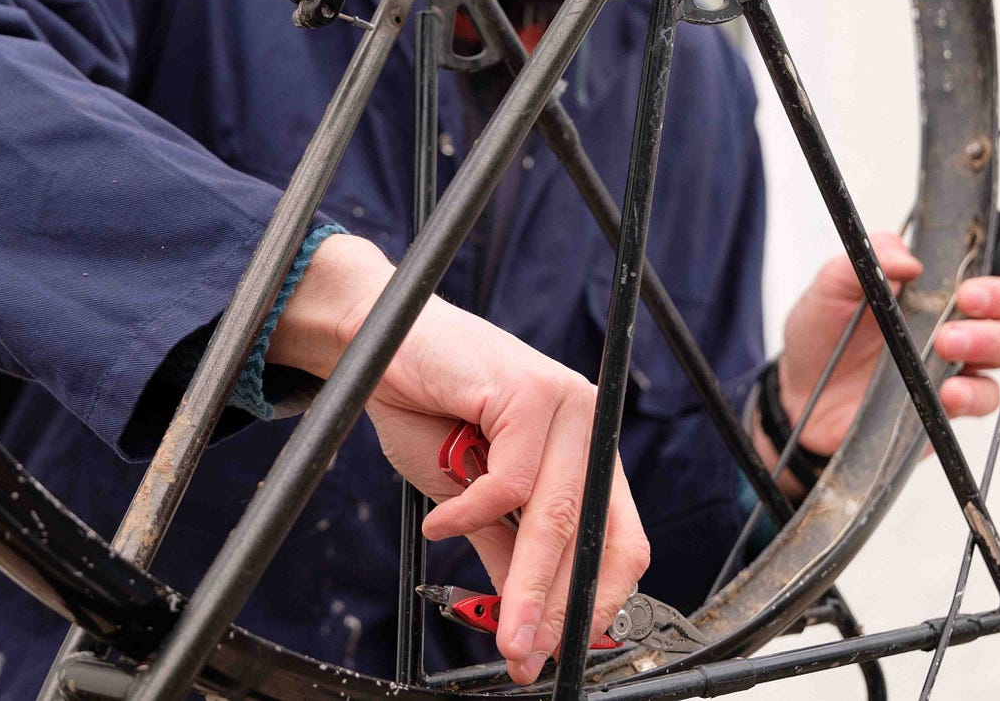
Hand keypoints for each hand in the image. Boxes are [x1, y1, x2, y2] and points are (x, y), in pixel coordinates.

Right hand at [268, 235, 649, 683]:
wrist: (380, 343)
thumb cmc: (428, 412)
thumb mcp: (472, 500)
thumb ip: (505, 550)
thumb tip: (527, 622)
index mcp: (587, 453)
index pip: (619, 542)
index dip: (594, 604)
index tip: (556, 652)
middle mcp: (588, 426)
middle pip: (589, 537)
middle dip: (554, 610)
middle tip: (524, 657)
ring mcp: (565, 403)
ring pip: (555, 516)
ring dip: (522, 584)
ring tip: (498, 627)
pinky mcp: (529, 390)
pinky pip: (509, 482)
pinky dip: (469, 514)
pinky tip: (441, 523)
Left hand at [770, 232, 999, 488]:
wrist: (798, 393)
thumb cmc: (821, 335)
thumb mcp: (831, 285)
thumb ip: (868, 258)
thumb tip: (908, 259)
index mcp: (936, 286)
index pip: (991, 265)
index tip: (978, 263)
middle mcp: (958, 321)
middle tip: (965, 301)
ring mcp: (957, 364)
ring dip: (988, 342)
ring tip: (946, 343)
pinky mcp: (951, 404)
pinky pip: (984, 398)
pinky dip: (972, 393)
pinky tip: (948, 390)